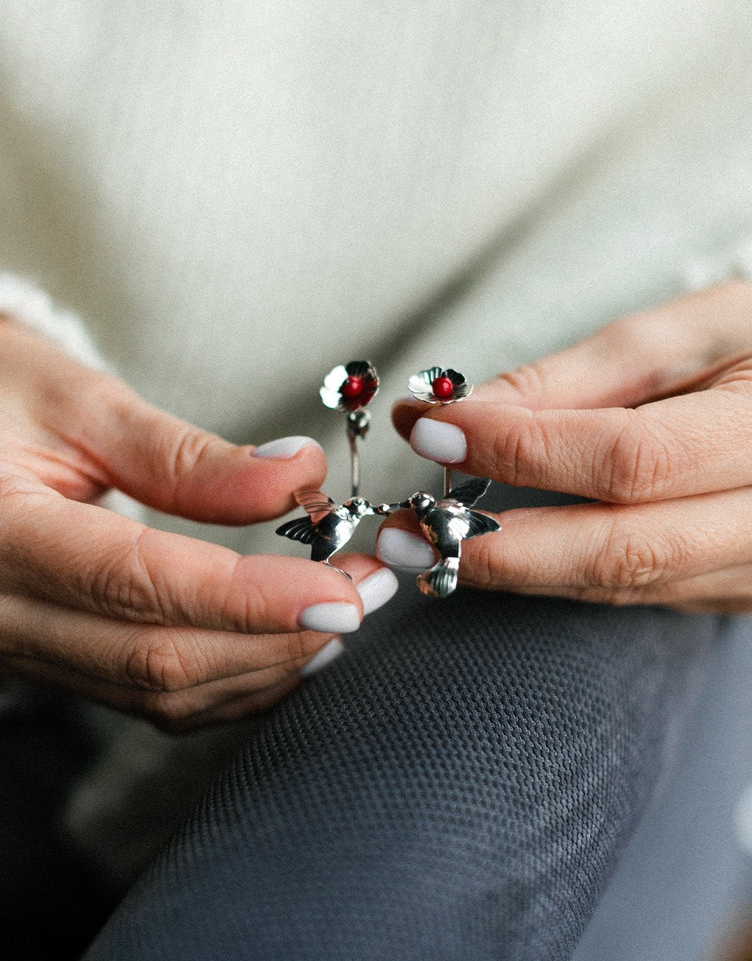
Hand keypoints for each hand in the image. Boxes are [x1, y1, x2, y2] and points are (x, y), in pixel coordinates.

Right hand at [0, 320, 391, 728]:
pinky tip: (285, 648)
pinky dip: (229, 680)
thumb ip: (186, 454)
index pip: (140, 584)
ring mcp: (22, 647)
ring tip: (342, 616)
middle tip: (367, 592)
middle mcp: (1, 613)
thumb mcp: (76, 402)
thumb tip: (298, 475)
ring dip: (265, 666)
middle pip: (158, 659)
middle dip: (280, 636)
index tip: (343, 588)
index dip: (252, 597)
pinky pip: (146, 697)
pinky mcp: (50, 656)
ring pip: (159, 695)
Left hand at [381, 280, 751, 612]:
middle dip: (497, 546)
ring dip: (512, 570)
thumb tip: (459, 418)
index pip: (631, 457)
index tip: (431, 431)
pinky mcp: (743, 592)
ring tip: (429, 544)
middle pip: (620, 549)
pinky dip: (556, 576)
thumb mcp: (687, 330)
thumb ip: (574, 379)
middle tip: (404, 531)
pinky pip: (634, 594)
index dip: (521, 451)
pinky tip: (498, 554)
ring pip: (619, 585)